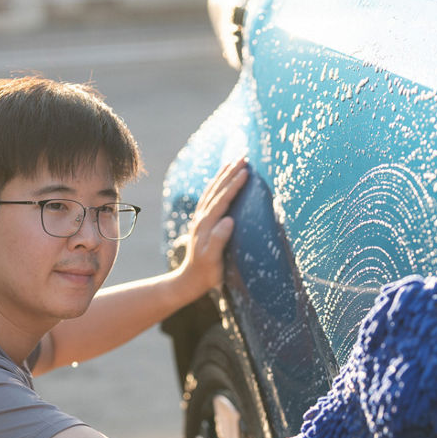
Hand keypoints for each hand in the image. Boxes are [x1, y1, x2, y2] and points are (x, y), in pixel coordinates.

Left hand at [175, 158, 248, 299]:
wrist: (190, 280)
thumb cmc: (206, 272)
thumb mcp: (212, 260)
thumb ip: (218, 240)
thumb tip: (229, 220)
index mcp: (206, 225)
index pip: (221, 200)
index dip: (233, 185)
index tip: (245, 171)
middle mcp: (202, 218)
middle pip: (216, 190)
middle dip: (230, 173)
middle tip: (244, 157)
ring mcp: (201, 219)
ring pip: (212, 191)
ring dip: (223, 175)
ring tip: (234, 162)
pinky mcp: (203, 221)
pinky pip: (210, 197)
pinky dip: (217, 185)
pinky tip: (222, 179)